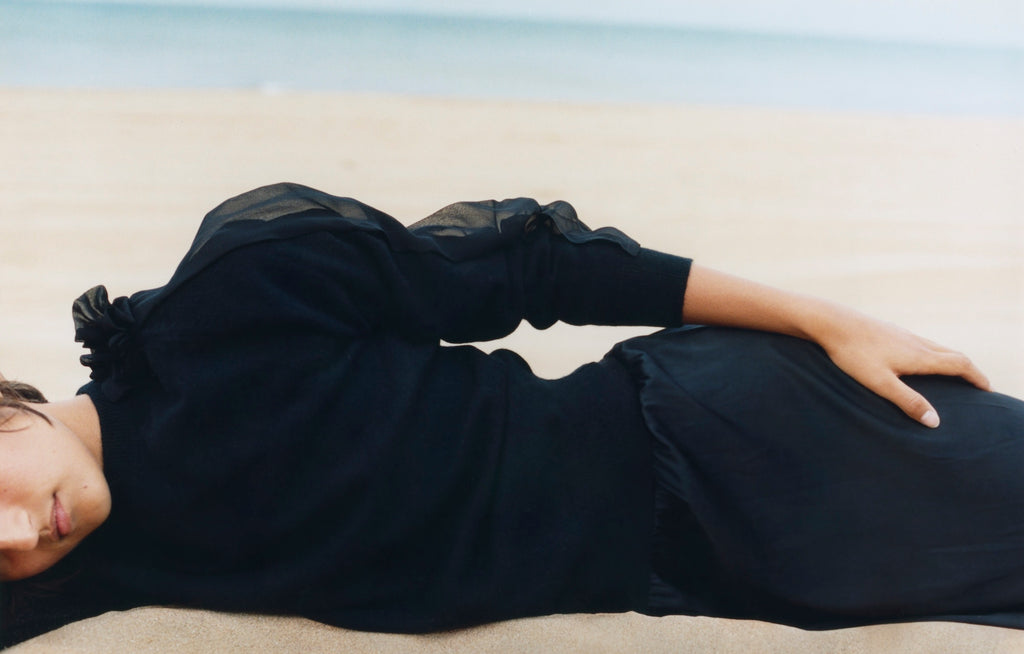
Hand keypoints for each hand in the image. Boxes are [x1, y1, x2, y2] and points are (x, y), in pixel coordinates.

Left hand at [812, 307, 990, 427]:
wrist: (831, 322)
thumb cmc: (853, 354)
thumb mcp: (880, 383)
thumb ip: (908, 401)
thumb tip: (935, 422)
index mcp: (920, 355)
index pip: (959, 364)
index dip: (977, 377)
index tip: (988, 390)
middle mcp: (916, 341)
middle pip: (951, 354)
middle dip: (967, 370)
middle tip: (976, 384)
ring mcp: (902, 334)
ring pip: (935, 346)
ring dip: (949, 360)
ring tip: (951, 375)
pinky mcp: (888, 330)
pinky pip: (919, 342)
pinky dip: (930, 354)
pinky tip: (917, 360)